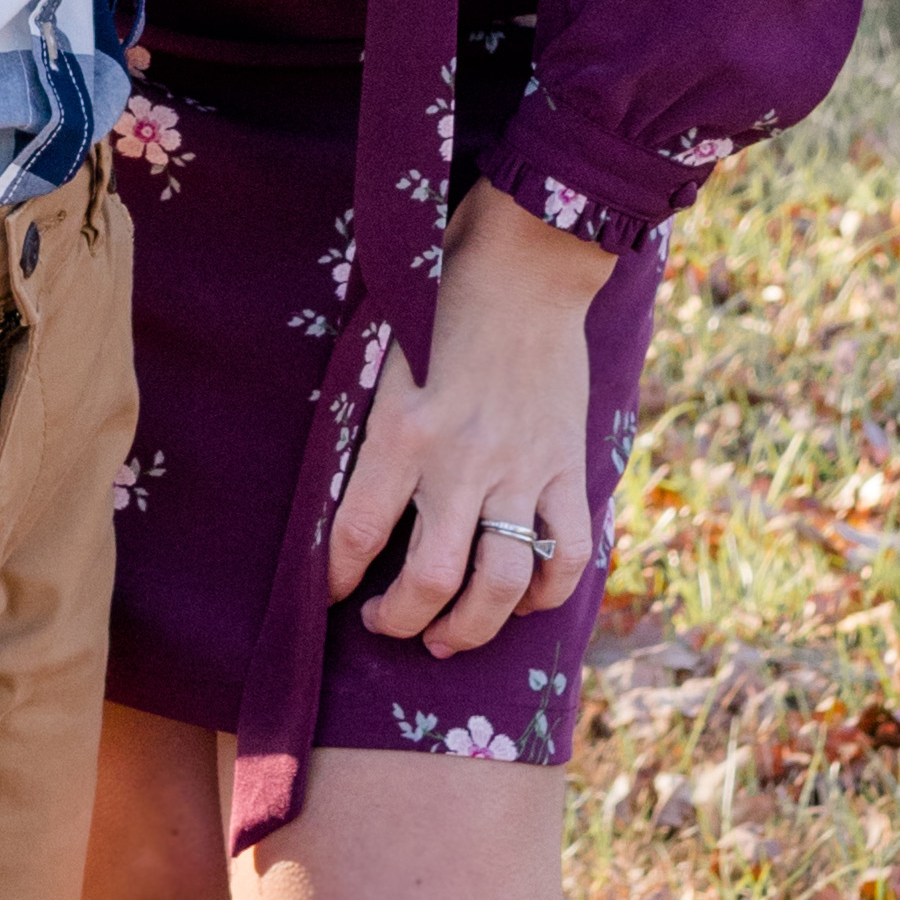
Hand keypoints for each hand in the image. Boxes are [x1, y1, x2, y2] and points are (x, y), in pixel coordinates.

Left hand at [323, 182, 607, 657]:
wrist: (526, 263)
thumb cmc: (439, 302)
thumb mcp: (384, 363)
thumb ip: (373, 434)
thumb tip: (349, 505)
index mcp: (402, 431)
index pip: (354, 533)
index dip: (335, 579)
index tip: (331, 595)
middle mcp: (461, 460)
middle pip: (431, 581)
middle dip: (402, 621)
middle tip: (388, 624)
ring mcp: (522, 468)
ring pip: (501, 585)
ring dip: (471, 627)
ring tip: (447, 636)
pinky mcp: (567, 466)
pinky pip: (566, 554)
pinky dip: (546, 591)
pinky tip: (522, 598)